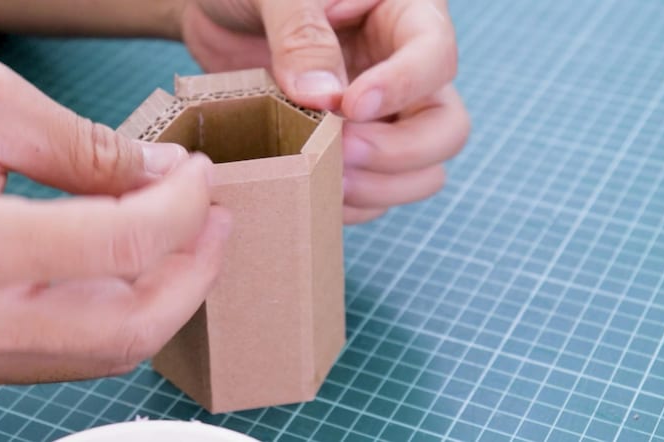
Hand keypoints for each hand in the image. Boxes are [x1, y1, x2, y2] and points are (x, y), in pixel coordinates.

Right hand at [0, 58, 230, 390]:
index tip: (201, 175)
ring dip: (166, 296)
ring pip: (109, 351)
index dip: (184, 208)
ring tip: (188, 240)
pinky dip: (119, 312)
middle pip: (133, 325)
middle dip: (195, 270)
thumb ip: (87, 146)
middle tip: (217, 220)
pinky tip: (134, 269)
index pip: (125, 247)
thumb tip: (163, 173)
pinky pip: (71, 353)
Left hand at [181, 0, 469, 222]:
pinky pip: (375, 193)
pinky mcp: (354, 150)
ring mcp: (383, 117)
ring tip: (322, 176)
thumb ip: (301, 35)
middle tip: (340, 150)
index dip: (403, 88)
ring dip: (377, 187)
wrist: (217, 14)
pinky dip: (351, 205)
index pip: (436, 56)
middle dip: (398, 152)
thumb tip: (323, 98)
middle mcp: (404, 71)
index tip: (352, 106)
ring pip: (421, 171)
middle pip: (446, 127)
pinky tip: (313, 190)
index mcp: (403, 14)